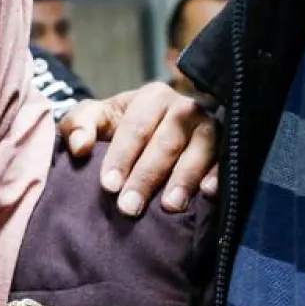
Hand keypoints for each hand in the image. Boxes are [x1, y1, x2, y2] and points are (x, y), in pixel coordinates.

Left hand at [58, 82, 219, 216]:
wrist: (152, 132)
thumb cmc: (118, 127)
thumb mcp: (94, 120)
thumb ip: (79, 126)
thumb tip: (79, 146)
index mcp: (151, 97)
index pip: (135, 127)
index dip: (121, 156)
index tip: (108, 186)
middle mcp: (184, 107)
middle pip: (165, 142)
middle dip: (146, 176)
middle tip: (129, 208)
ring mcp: (208, 126)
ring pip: (198, 150)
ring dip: (184, 178)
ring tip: (169, 206)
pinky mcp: (226, 146)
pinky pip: (225, 159)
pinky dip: (217, 175)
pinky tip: (207, 193)